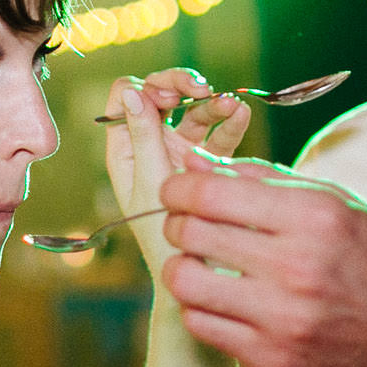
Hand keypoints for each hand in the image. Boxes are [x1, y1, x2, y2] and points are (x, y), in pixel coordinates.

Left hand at [102, 68, 253, 280]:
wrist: (198, 280)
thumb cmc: (166, 239)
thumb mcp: (153, 184)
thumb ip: (145, 137)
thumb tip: (132, 91)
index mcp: (124, 150)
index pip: (126, 96)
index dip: (147, 88)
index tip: (170, 99)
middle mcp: (148, 147)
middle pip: (160, 96)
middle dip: (182, 87)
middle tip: (201, 89)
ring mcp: (178, 155)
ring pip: (192, 113)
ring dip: (212, 103)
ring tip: (232, 105)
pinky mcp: (205, 166)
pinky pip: (216, 135)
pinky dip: (229, 122)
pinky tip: (242, 115)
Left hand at [160, 157, 366, 366]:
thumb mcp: (338, 206)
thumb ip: (264, 181)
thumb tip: (196, 161)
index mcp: (314, 218)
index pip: (209, 194)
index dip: (178, 187)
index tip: (176, 189)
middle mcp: (296, 267)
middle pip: (190, 235)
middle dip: (177, 223)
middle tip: (186, 225)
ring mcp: (282, 320)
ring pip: (185, 284)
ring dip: (182, 267)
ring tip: (199, 264)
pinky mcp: (274, 361)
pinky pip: (202, 327)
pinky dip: (201, 308)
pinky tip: (221, 300)